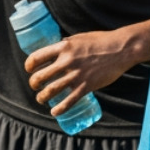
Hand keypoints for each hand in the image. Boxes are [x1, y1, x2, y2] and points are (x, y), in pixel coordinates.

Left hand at [25, 28, 143, 117]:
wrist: (120, 50)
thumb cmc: (100, 41)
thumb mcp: (78, 38)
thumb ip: (66, 45)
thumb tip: (56, 51)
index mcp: (63, 47)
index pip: (37, 57)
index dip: (29, 65)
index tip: (29, 69)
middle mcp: (67, 61)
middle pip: (40, 76)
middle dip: (34, 83)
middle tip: (34, 85)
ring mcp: (76, 75)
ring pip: (51, 90)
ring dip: (42, 97)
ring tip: (41, 99)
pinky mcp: (86, 86)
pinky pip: (69, 101)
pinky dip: (59, 109)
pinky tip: (54, 112)